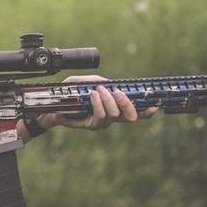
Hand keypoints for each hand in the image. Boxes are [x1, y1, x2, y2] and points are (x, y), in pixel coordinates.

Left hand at [39, 75, 157, 131]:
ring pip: (114, 115)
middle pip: (130, 117)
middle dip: (128, 104)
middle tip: (119, 92)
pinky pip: (100, 116)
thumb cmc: (69, 95)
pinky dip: (98, 103)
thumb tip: (108, 84)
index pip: (134, 111)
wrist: (51, 107)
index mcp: (114, 107)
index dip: (145, 111)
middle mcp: (110, 117)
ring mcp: (101, 123)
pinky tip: (92, 95)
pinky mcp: (91, 125)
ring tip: (99, 90)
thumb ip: (97, 81)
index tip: (154, 107)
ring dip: (109, 100)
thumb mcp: (83, 83)